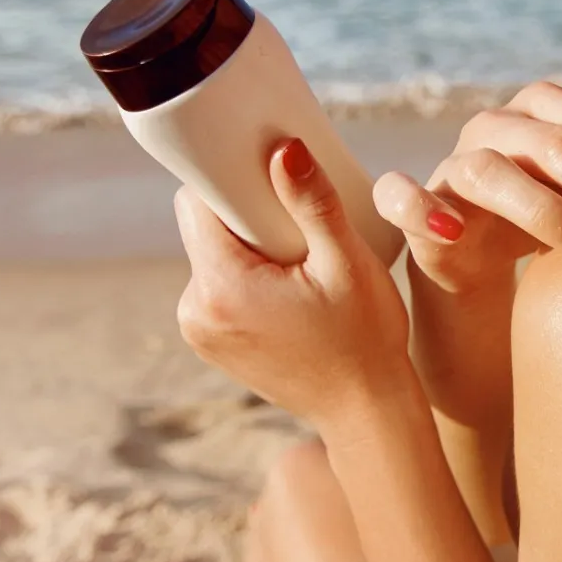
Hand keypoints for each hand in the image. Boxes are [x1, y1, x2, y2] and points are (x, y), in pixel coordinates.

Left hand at [174, 137, 412, 432]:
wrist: (365, 411)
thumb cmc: (366, 338)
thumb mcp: (347, 263)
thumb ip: (313, 203)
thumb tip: (283, 149)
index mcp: (221, 286)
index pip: (197, 203)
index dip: (229, 178)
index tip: (267, 171)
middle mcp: (195, 310)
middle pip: (204, 228)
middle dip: (244, 213)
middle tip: (297, 220)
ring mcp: (199, 331)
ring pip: (212, 255)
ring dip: (246, 246)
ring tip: (298, 258)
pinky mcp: (210, 343)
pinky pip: (218, 287)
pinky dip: (245, 276)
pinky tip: (287, 285)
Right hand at [370, 78, 561, 296]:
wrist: (480, 256)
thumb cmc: (555, 205)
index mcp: (547, 108)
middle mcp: (498, 126)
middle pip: (559, 145)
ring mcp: (453, 162)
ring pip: (493, 172)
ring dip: (545, 210)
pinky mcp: (413, 203)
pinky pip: (402, 196)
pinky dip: (421, 209)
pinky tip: (452, 232)